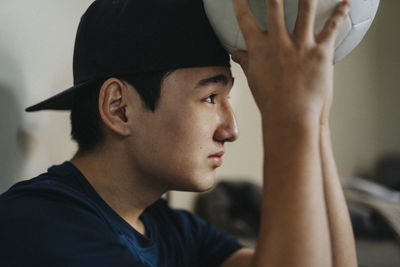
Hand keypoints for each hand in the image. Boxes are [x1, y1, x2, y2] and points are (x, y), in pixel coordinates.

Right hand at [231, 0, 349, 124]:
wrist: (290, 116)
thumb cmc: (270, 100)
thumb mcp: (254, 79)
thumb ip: (246, 61)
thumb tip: (236, 53)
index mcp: (259, 49)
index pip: (245, 19)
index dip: (240, 1)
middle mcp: (278, 42)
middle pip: (274, 5)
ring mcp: (300, 46)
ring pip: (305, 9)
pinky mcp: (320, 52)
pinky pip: (331, 28)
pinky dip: (340, 15)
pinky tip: (345, 4)